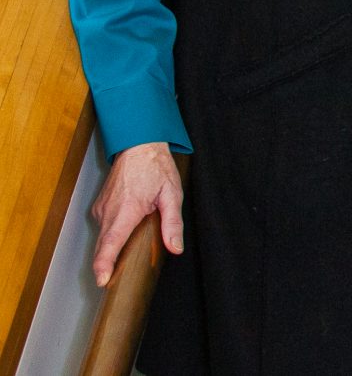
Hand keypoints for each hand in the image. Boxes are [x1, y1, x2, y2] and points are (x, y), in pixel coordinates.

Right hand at [89, 141, 182, 286]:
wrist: (137, 146)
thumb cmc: (156, 167)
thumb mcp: (172, 194)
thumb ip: (173, 223)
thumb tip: (175, 248)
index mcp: (127, 210)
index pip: (110, 243)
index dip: (104, 264)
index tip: (101, 280)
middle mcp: (108, 212)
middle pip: (103, 245)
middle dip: (106, 265)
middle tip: (112, 281)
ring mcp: (101, 209)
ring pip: (103, 237)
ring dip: (110, 249)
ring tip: (124, 255)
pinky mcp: (99, 208)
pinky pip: (104, 227)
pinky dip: (112, 235)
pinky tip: (126, 232)